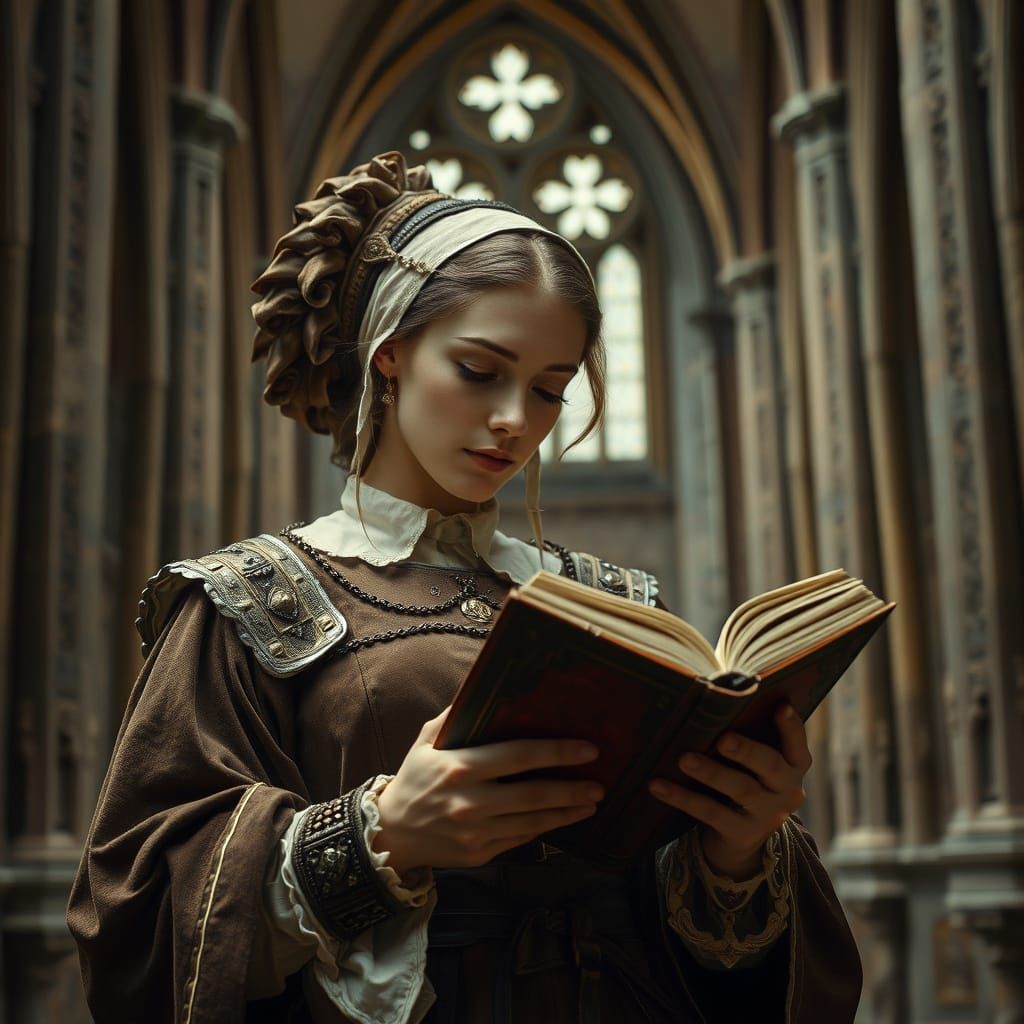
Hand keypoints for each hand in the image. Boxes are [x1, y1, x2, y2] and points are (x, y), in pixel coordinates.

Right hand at [375, 705, 603, 875]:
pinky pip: (521, 839)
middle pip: (534, 794)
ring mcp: (477, 832)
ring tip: (592, 801)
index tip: (587, 749)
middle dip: (572, 788)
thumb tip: (482, 685)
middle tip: (599, 782)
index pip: (519, 756)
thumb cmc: (414, 778)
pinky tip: (564, 818)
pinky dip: (546, 829)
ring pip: (534, 822)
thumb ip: (456, 716)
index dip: (557, 752)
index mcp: (460, 768)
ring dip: (567, 811)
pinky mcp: (480, 854)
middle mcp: (471, 802)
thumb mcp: (427, 740)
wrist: (392, 832)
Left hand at [647, 704, 809, 878]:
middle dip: (746, 750)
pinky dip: (682, 797)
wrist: (740, 838)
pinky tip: (658, 785)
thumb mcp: (755, 764)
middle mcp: (787, 791)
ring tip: (684, 759)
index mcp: (793, 767)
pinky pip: (710, 812)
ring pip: (740, 789)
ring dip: (711, 772)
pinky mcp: (742, 833)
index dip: (792, 727)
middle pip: (770, 766)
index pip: (797, 745)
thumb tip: (716, 700)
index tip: (781, 706)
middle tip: (723, 739)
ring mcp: (767, 815)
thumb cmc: (744, 780)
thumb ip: (749, 738)